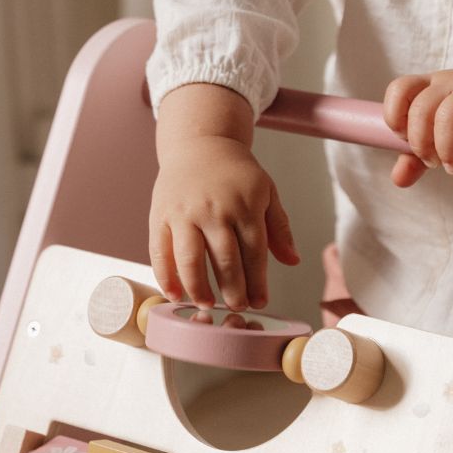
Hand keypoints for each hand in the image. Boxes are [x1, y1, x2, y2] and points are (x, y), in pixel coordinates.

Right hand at [150, 84, 298, 311]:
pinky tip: (174, 293)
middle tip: (236, 309)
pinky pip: (160, 250)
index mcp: (245, 204)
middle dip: (232, 290)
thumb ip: (279, 227)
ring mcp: (184, 211)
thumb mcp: (266, 190)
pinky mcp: (160, 213)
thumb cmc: (235, 171)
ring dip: (199, 287)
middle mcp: (214, 208)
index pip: (254, 252)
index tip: (260, 302)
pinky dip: (165, 275)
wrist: (199, 143)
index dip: (258, 281)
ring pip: (191, 259)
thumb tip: (293, 261)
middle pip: (224, 259)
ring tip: (206, 304)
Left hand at [383, 71, 452, 187]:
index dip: (396, 117)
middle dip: (422, 143)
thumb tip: (398, 179)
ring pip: (448, 112)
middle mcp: (448, 82)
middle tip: (434, 163)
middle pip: (421, 108)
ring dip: (446, 146)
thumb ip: (416, 158)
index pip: (400, 89)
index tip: (406, 141)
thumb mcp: (440, 141)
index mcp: (429, 86)